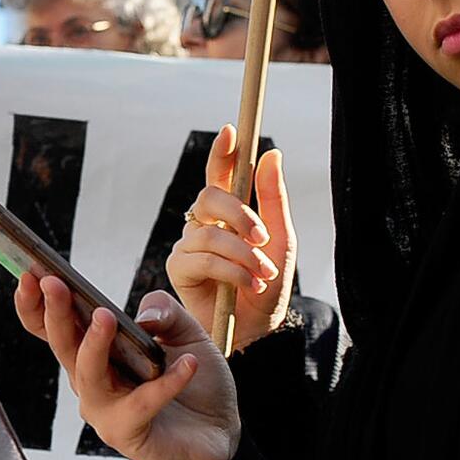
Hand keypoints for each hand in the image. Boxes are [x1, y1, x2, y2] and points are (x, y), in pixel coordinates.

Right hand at [14, 275, 239, 459]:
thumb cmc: (197, 384)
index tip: (30, 272)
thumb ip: (165, 311)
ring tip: (105, 316)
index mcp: (94, 354)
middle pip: (62, 345)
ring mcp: (104, 411)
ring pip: (88, 375)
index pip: (53, 328)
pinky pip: (142, 403)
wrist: (222, 435)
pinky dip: (166, 383)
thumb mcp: (188, 333)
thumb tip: (140, 315)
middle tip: (52, 282)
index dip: (36, 303)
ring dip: (94, 344)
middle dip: (54, 312)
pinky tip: (189, 364)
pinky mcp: (128, 434)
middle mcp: (90, 382)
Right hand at [165, 125, 296, 351]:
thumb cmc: (268, 285)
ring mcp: (189, 245)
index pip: (220, 175)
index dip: (222, 153)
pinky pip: (202, 258)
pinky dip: (231, 270)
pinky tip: (247, 284)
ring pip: (210, 233)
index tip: (231, 130)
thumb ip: (273, 198)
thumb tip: (271, 153)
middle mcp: (204, 224)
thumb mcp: (281, 240)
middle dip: (238, 214)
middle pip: (209, 197)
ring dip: (243, 254)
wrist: (259, 329)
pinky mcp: (179, 268)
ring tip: (263, 274)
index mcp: (228, 214)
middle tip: (262, 236)